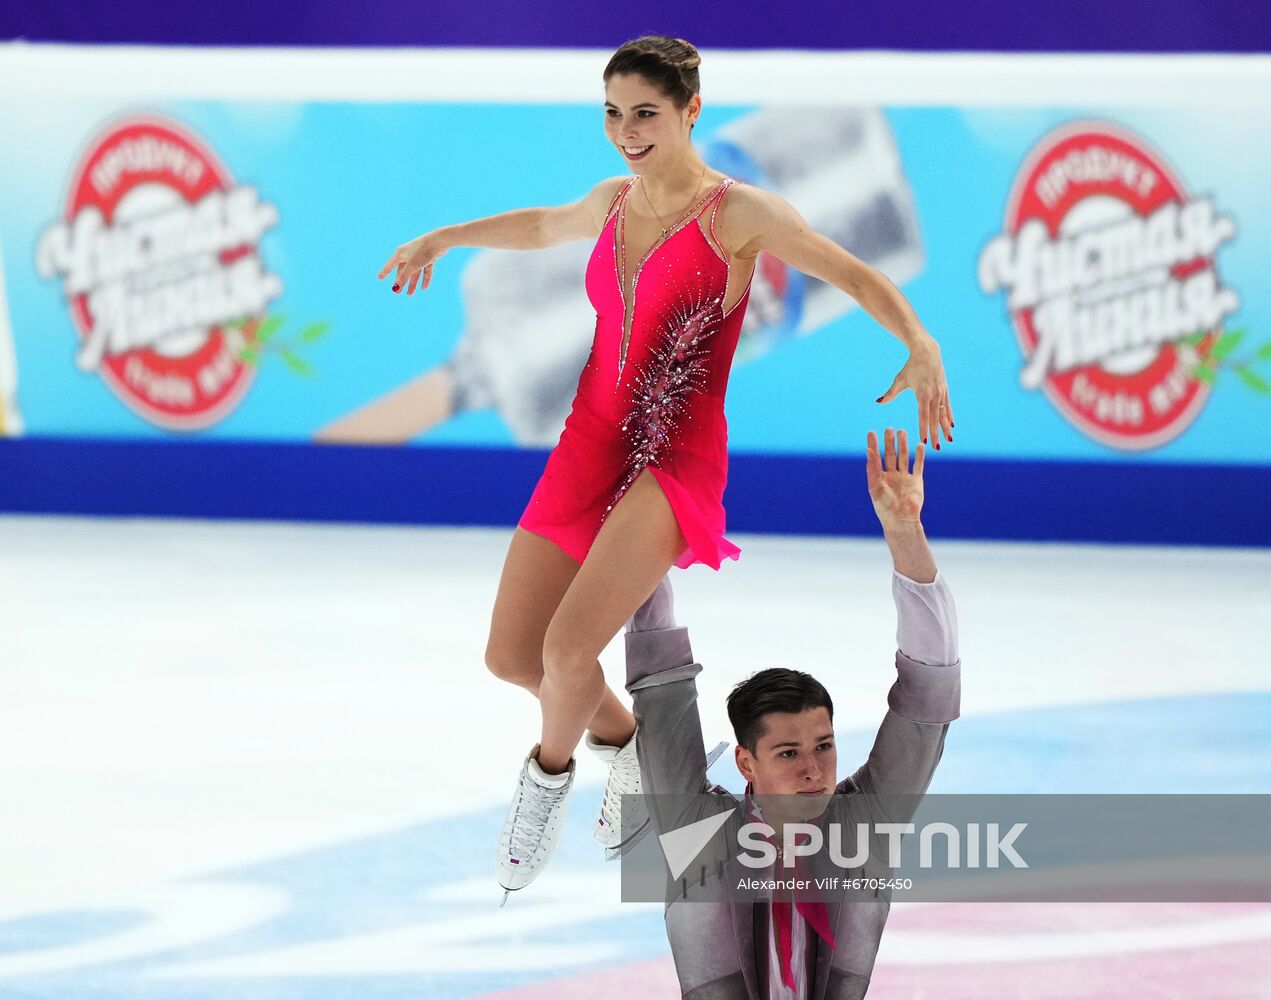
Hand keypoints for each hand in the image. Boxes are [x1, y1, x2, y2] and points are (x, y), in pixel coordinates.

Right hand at [378, 232, 446, 295]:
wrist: (439, 241)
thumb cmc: (422, 252)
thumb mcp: (411, 266)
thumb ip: (403, 278)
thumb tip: (395, 288)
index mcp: (400, 254)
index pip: (390, 265)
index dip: (385, 272)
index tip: (379, 278)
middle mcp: (408, 254)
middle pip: (403, 271)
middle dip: (401, 282)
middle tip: (398, 293)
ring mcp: (418, 256)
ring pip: (414, 272)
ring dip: (412, 283)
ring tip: (410, 294)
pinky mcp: (428, 257)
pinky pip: (425, 270)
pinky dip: (424, 278)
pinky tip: (424, 288)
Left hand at [866, 428, 923, 525]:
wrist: (901, 520)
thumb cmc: (884, 506)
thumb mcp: (875, 486)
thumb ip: (872, 467)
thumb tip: (868, 450)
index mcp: (879, 478)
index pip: (875, 457)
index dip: (873, 445)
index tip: (871, 432)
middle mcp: (892, 476)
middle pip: (890, 455)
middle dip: (889, 442)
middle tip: (889, 429)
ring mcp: (904, 478)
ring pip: (904, 457)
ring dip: (903, 445)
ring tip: (902, 432)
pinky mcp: (916, 481)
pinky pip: (918, 465)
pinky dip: (919, 455)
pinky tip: (919, 445)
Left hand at [875, 334, 953, 450]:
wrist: (927, 352)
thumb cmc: (910, 367)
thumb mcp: (899, 380)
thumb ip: (890, 393)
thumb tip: (878, 402)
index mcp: (922, 393)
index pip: (923, 415)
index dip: (923, 429)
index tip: (924, 441)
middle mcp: (934, 394)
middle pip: (934, 418)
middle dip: (935, 434)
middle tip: (937, 448)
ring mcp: (941, 392)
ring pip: (944, 414)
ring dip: (946, 428)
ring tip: (948, 441)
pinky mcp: (945, 390)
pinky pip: (948, 406)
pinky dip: (950, 416)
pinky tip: (952, 426)